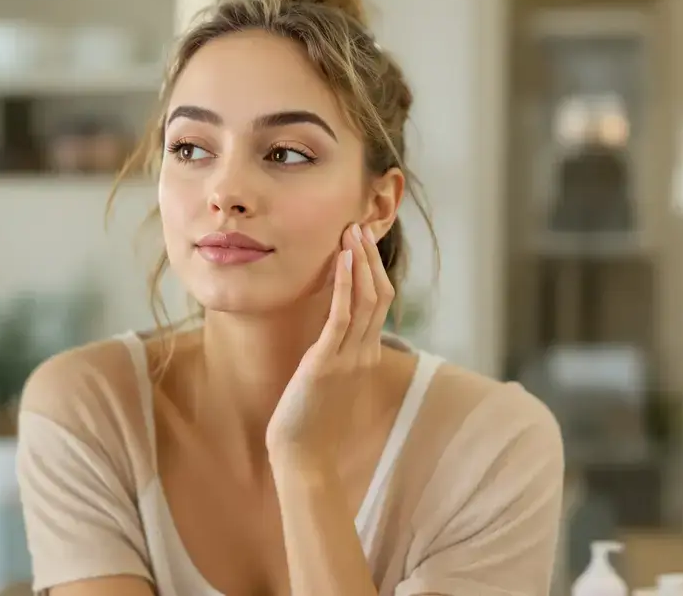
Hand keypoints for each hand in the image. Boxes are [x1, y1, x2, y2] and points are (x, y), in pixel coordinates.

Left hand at [265, 223, 393, 461]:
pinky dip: (345, 284)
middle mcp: (365, 353)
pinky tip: (341, 260)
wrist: (302, 456)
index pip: (380, 304)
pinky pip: (342, 316)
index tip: (362, 242)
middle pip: (381, 295)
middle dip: (371, 258)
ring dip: (360, 262)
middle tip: (359, 225)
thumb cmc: (307, 421)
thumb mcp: (326, 381)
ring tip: (351, 232)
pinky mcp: (328, 362)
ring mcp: (349, 357)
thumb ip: (333, 355)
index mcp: (366, 356)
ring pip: (368, 300)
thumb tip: (328, 335)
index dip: (374, 271)